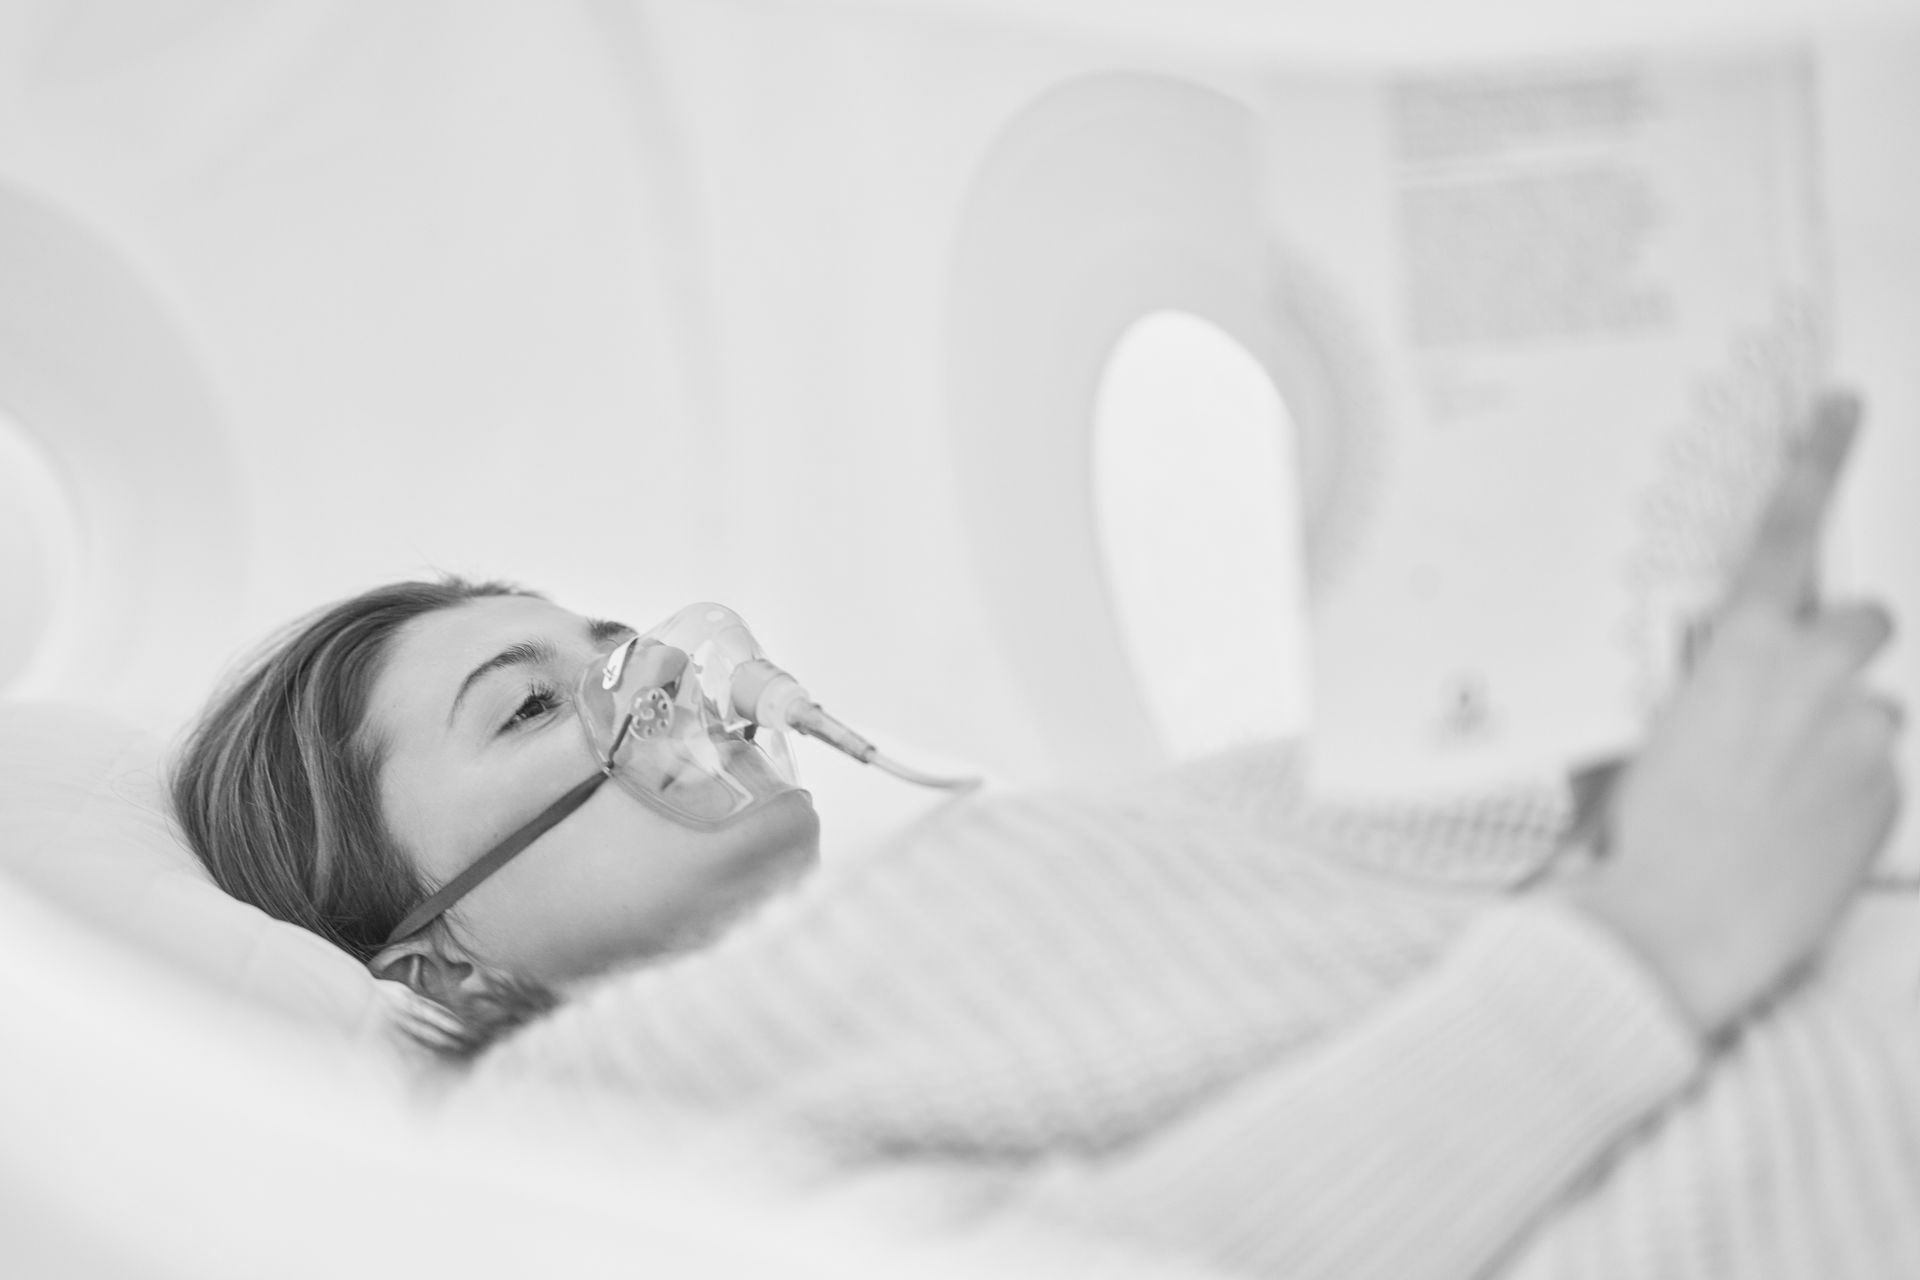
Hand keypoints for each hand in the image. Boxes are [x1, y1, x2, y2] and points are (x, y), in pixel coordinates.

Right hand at [1560, 391, 1903, 1039]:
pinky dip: (1845, 798)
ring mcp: (1862, 734)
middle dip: (1840, 648)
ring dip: (1836, 738)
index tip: (1844, 404)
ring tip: (1775, 801)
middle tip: (1797, 697)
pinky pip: (1878, 776)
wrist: (1673, 928)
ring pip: (1868, 711)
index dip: (1817, 457)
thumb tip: (1728, 676)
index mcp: (1740, 649)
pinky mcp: (1889, 794)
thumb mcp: (1645, 735)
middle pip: (1863, 620)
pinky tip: (1793, 835)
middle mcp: (1814, 677)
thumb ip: (1702, 686)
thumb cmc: (1641, 834)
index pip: (1787, 530)